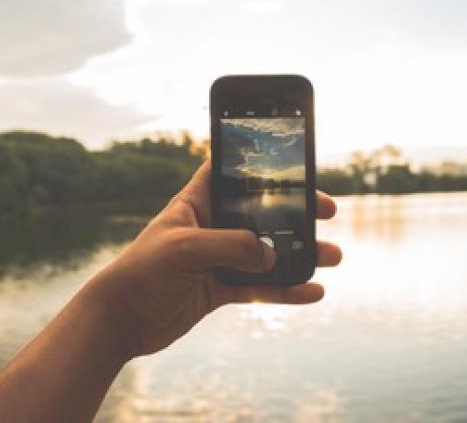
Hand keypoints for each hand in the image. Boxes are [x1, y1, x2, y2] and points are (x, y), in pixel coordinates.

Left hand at [84, 160, 341, 358]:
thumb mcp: (186, 249)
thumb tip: (272, 257)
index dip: (255, 161)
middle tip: (326, 209)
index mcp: (197, 203)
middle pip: (261, 212)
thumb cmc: (143, 271)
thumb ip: (231, 246)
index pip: (228, 171)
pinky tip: (312, 291)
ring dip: (299, 254)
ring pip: (267, 252)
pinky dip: (286, 291)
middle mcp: (212, 226)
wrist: (122, 320)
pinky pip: (260, 288)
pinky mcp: (221, 287)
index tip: (288, 158)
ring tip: (332, 255)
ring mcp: (218, 258)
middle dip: (295, 210)